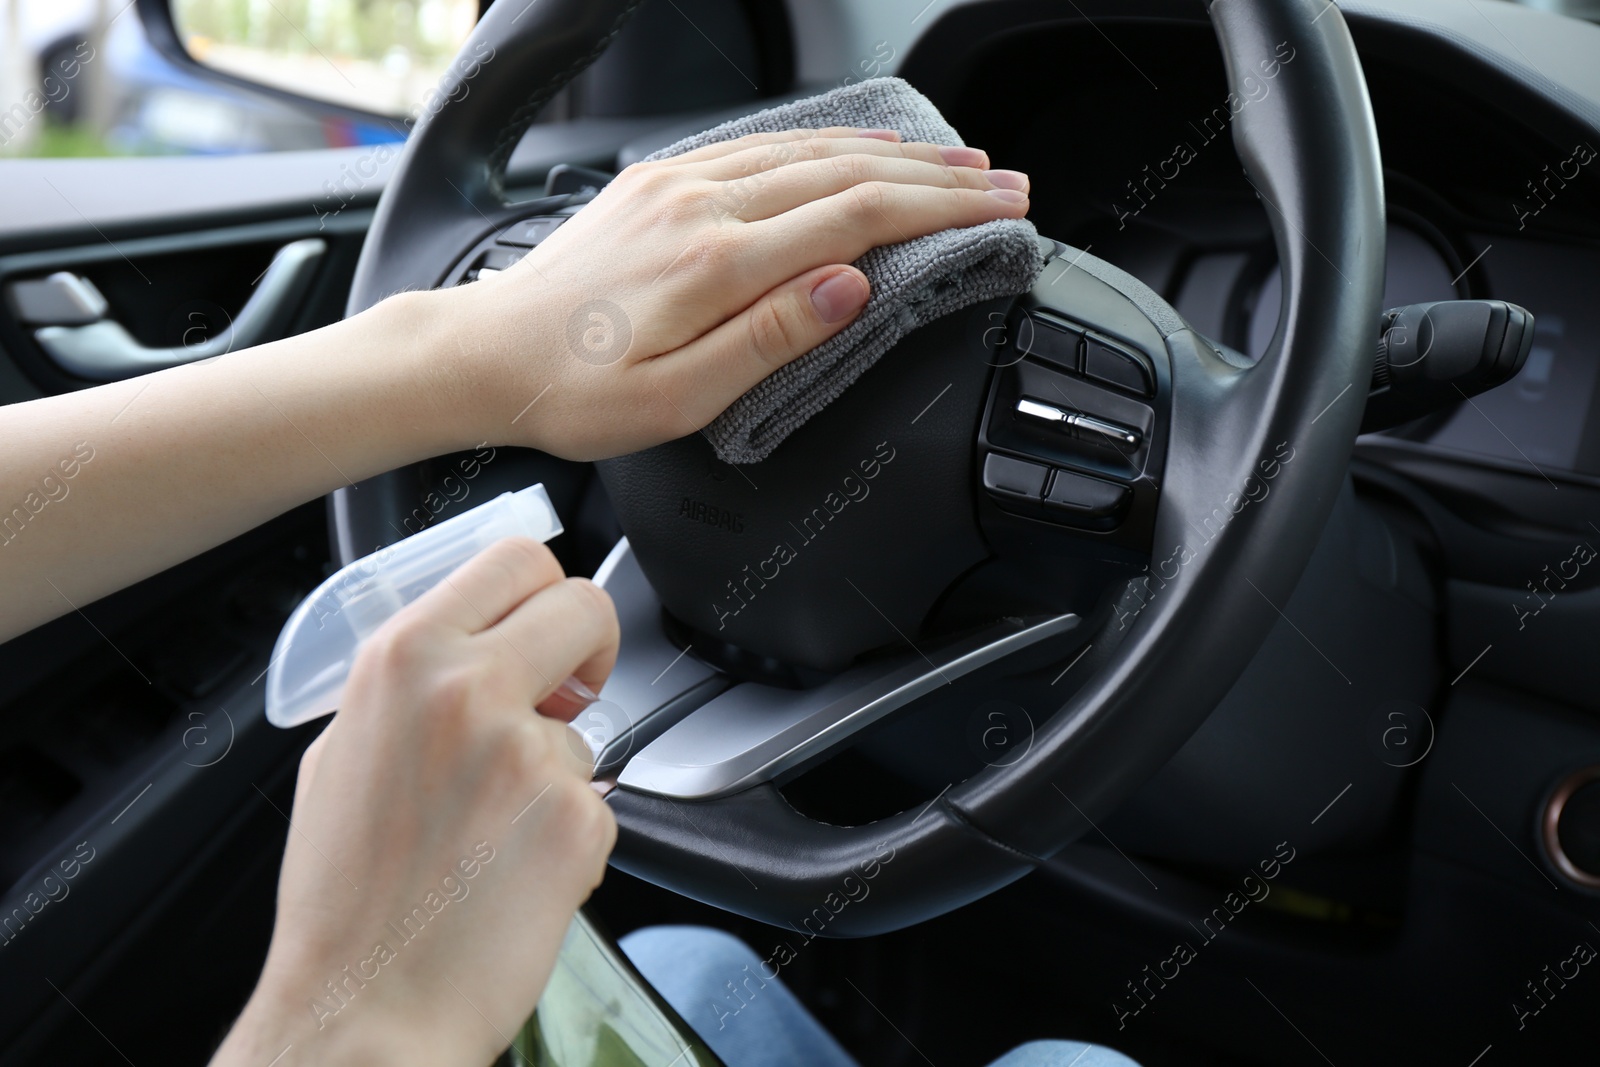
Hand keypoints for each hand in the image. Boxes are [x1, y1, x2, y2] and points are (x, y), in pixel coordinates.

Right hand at [211, 538, 618, 1066]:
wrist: (362, 1006)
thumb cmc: (345, 899)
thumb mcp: (343, 752)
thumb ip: (412, 686)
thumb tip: (468, 653)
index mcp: (404, 659)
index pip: (516, 559)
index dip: (544, 592)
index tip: (548, 629)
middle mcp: (468, 690)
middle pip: (584, 605)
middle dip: (588, 650)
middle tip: (567, 699)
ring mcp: (529, 753)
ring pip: (589, 728)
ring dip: (559, 771)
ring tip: (494, 833)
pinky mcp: (576, 818)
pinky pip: (598, 804)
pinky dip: (569, 838)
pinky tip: (515, 873)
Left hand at [452, 126, 1030, 459]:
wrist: (486, 354)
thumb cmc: (575, 392)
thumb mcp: (678, 399)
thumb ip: (770, 339)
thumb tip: (851, 286)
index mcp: (718, 261)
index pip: (858, 216)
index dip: (942, 209)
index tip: (1001, 208)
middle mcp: (703, 203)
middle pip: (848, 172)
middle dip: (937, 175)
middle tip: (1003, 181)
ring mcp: (679, 182)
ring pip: (810, 149)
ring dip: (892, 153)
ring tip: (954, 159)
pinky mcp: (660, 181)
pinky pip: (762, 145)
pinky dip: (826, 144)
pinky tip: (857, 149)